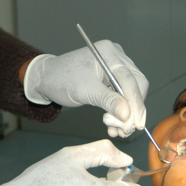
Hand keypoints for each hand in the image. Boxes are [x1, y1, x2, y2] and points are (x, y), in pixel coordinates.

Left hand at [23, 41, 148, 136]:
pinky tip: (114, 126)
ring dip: (126, 114)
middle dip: (132, 110)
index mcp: (109, 53)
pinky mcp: (112, 78)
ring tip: (117, 131)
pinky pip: (122, 96)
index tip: (137, 124)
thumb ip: (108, 101)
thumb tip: (127, 115)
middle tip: (125, 130)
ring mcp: (115, 67)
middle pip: (135, 86)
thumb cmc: (62, 80)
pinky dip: (119, 112)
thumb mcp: (84, 91)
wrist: (47, 79)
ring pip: (131, 93)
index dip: (137, 103)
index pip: (131, 79)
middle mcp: (116, 57)